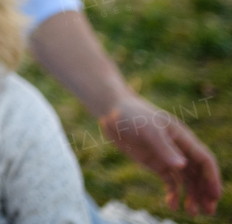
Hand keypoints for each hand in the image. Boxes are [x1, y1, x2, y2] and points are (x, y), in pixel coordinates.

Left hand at [99, 91, 221, 214]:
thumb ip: (164, 148)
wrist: (112, 113)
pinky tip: (171, 205)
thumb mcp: (148, 129)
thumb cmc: (132, 115)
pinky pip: (170, 181)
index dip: (212, 178)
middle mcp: (180, 149)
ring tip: (191, 212)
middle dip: (204, 191)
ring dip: (191, 195)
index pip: (204, 160)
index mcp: (183, 138)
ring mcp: (168, 157)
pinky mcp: (156, 163)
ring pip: (187, 179)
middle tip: (207, 210)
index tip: (214, 196)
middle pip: (199, 173)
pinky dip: (173, 193)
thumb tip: (182, 167)